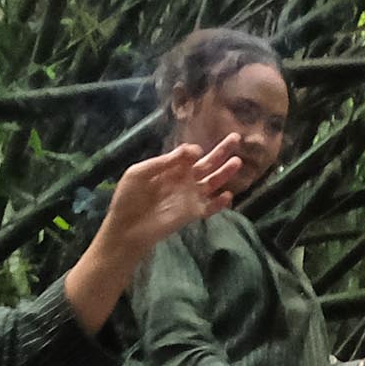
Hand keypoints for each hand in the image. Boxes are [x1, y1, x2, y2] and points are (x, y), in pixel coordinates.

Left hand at [97, 134, 248, 261]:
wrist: (127, 227)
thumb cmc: (129, 198)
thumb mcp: (140, 172)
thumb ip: (164, 161)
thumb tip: (193, 151)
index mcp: (170, 168)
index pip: (189, 154)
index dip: (193, 150)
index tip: (194, 152)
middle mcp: (183, 180)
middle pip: (206, 164)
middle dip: (221, 151)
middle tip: (236, 138)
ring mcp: (189, 196)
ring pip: (213, 183)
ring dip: (225, 173)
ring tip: (237, 162)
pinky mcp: (192, 213)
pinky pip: (210, 208)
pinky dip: (220, 203)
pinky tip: (228, 195)